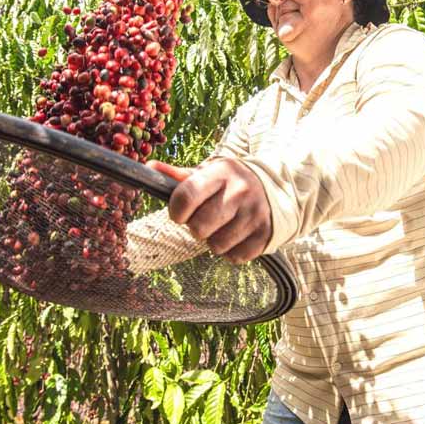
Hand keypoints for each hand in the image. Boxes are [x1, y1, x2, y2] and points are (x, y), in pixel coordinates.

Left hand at [147, 159, 272, 263]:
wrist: (275, 188)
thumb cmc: (230, 182)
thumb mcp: (208, 173)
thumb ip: (179, 175)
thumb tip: (150, 166)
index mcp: (222, 172)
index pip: (186, 197)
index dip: (176, 211)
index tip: (180, 213)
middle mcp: (241, 191)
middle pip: (199, 228)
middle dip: (196, 228)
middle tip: (204, 219)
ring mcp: (255, 214)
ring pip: (216, 246)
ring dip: (214, 241)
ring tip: (222, 226)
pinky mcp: (265, 234)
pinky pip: (234, 257)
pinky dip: (231, 251)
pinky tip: (236, 235)